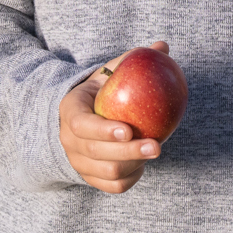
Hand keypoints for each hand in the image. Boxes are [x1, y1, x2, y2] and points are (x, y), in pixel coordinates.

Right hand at [60, 41, 168, 192]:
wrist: (83, 116)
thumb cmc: (103, 89)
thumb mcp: (111, 71)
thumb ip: (133, 60)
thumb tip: (163, 46)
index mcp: (70, 110)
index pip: (81, 125)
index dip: (103, 130)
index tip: (129, 129)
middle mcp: (68, 140)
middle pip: (96, 153)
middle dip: (128, 152)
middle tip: (157, 146)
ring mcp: (78, 161)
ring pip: (106, 173)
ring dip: (133, 164)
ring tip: (154, 150)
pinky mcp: (90, 177)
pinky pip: (113, 186)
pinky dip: (131, 178)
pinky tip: (144, 164)